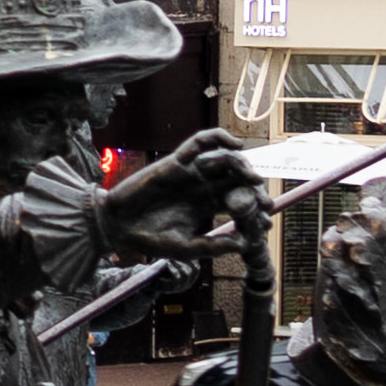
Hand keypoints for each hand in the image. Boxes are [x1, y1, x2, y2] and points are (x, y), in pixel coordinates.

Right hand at [103, 130, 265, 261]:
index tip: (266, 220)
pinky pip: (200, 142)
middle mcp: (202, 187)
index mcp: (208, 206)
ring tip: (252, 177)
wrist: (119, 227)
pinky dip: (219, 137)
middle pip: (236, 177)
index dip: (256, 208)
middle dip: (252, 185)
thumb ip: (214, 245)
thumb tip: (245, 244)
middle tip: (262, 197)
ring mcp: (191, 172)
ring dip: (242, 164)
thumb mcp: (187, 248)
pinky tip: (235, 145)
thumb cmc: (151, 240)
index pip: (239, 200)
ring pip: (224, 159)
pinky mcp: (176, 161)